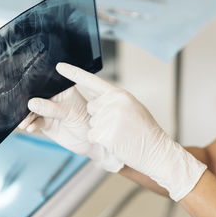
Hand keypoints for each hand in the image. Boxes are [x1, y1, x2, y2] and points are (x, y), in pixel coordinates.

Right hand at [18, 86, 122, 171]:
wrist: (89, 142)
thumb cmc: (85, 121)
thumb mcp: (69, 112)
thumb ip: (51, 108)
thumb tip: (31, 103)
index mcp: (61, 89)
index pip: (44, 83)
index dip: (33, 84)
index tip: (23, 88)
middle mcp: (53, 98)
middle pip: (35, 96)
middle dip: (26, 102)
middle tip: (19, 108)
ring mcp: (48, 110)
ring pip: (32, 110)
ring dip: (25, 116)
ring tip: (23, 122)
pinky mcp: (45, 123)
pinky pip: (34, 122)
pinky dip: (30, 124)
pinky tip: (29, 127)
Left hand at [42, 63, 205, 200]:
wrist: (156, 150)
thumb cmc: (144, 131)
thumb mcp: (131, 107)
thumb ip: (113, 101)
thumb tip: (94, 101)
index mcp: (119, 94)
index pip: (92, 81)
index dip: (74, 73)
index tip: (59, 66)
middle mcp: (113, 103)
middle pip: (91, 107)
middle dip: (100, 117)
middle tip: (120, 125)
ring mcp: (108, 118)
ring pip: (91, 123)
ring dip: (102, 131)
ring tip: (121, 134)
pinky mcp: (104, 134)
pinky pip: (92, 136)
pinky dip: (101, 142)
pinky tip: (116, 142)